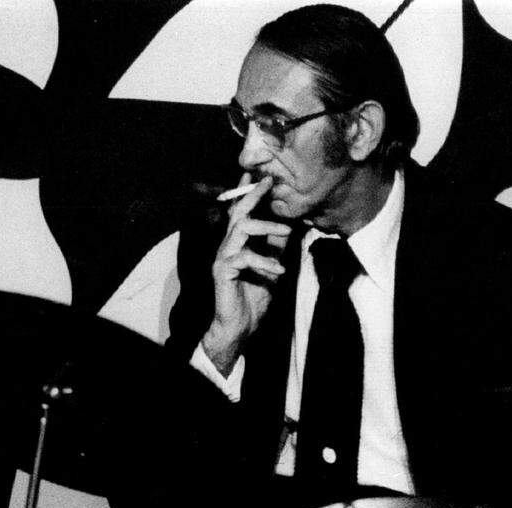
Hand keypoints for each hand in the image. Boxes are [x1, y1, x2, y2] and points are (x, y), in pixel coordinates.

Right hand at [203, 174, 291, 375]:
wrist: (238, 328)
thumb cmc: (252, 300)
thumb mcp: (271, 270)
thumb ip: (275, 249)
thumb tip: (288, 229)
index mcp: (237, 245)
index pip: (241, 213)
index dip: (248, 193)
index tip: (260, 175)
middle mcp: (227, 247)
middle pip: (237, 213)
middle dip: (253, 195)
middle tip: (269, 182)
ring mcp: (223, 258)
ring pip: (240, 229)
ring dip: (266, 226)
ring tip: (287, 230)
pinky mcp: (222, 272)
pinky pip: (244, 258)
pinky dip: (264, 261)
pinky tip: (279, 271)